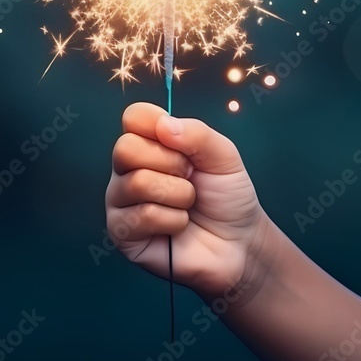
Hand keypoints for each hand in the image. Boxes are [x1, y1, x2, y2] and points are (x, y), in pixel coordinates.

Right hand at [105, 102, 268, 296]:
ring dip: (178, 195)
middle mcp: (128, 169)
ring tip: (188, 204)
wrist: (239, 243)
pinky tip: (179, 226)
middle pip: (125, 148)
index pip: (133, 117)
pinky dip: (172, 221)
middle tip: (189, 178)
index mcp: (149, 143)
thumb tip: (163, 125)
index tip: (183, 144)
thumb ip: (197, 133)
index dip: (158, 125)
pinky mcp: (122, 233)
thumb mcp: (223, 156)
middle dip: (172, 164)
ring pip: (137, 183)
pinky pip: (142, 216)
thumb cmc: (227, 197)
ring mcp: (121, 201)